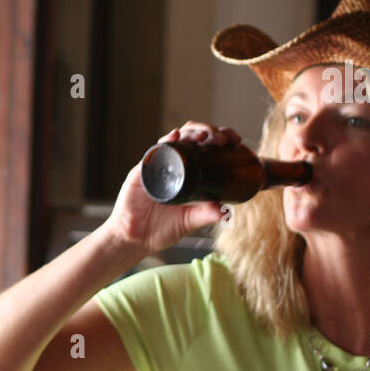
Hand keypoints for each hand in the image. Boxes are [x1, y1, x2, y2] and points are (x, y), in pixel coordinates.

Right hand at [103, 121, 241, 256]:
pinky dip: (166, 142)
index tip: (234, 141)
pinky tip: (176, 137)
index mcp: (188, 174)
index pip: (206, 148)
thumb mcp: (189, 222)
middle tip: (222, 138)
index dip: (220, 139)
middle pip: (193, 137)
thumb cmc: (160, 229)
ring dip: (192, 132)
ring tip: (204, 135)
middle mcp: (174, 165)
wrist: (135, 239)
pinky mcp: (143, 170)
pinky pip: (155, 151)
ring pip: (176, 138)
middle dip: (210, 131)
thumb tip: (226, 212)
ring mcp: (158, 165)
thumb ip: (206, 215)